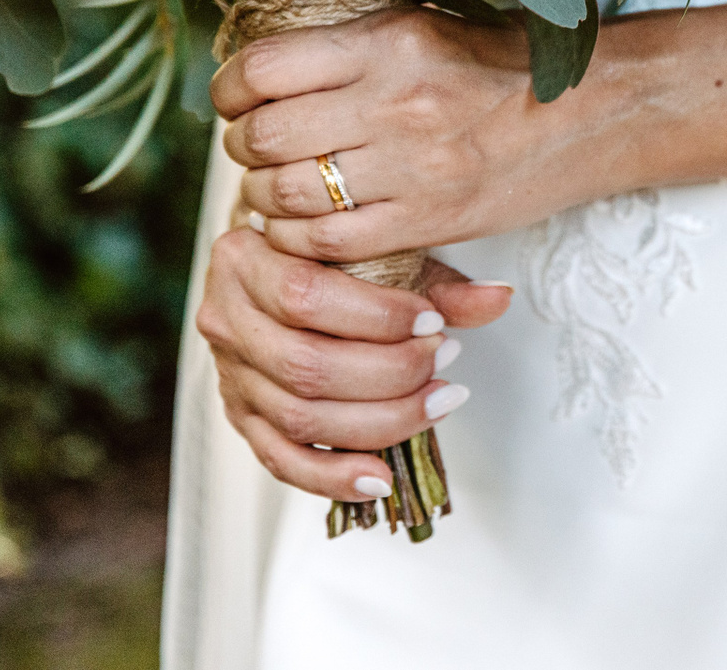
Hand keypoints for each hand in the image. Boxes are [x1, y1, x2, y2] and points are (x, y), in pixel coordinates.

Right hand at [195, 224, 511, 499]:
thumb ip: (434, 278)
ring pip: (301, 417)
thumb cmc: (330, 255)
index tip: (435, 323)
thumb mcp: (377, 250)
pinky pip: (282, 461)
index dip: (377, 317)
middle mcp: (226, 318)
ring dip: (381, 420)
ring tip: (439, 401)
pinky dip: (333, 477)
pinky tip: (383, 476)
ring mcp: (231, 375)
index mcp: (246, 258)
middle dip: (390, 372)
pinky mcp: (242, 419)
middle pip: (307, 366)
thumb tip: (499, 297)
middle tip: (446, 359)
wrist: (276, 264)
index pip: (306, 296)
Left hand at [212, 7, 620, 263]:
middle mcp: (395, 101)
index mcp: (389, 41)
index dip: (229, 89)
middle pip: (264, 136)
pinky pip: (327, 241)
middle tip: (258, 148)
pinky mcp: (430, 220)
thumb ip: (348, 48)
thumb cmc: (508, 66)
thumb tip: (262, 74)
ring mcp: (412, 167)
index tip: (236, 98)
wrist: (595, 110)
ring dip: (266, 196)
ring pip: (286, 194)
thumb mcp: (425, 30)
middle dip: (245, 147)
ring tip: (282, 188)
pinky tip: (312, 224)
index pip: (262, 68)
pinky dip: (301, 238)